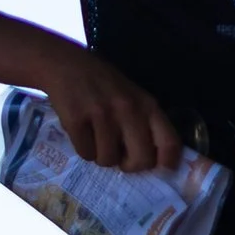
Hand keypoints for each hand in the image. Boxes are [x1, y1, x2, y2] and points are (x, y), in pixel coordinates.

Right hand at [42, 53, 184, 173]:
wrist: (66, 64)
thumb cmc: (104, 84)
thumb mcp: (133, 96)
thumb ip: (146, 123)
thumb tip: (154, 160)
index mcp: (147, 105)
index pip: (169, 142)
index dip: (167, 163)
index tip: (159, 170)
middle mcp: (128, 110)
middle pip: (141, 160)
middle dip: (130, 166)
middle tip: (121, 158)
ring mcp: (101, 115)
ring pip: (108, 160)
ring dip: (102, 155)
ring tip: (97, 138)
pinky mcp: (76, 121)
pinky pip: (86, 154)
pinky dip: (83, 149)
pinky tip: (82, 132)